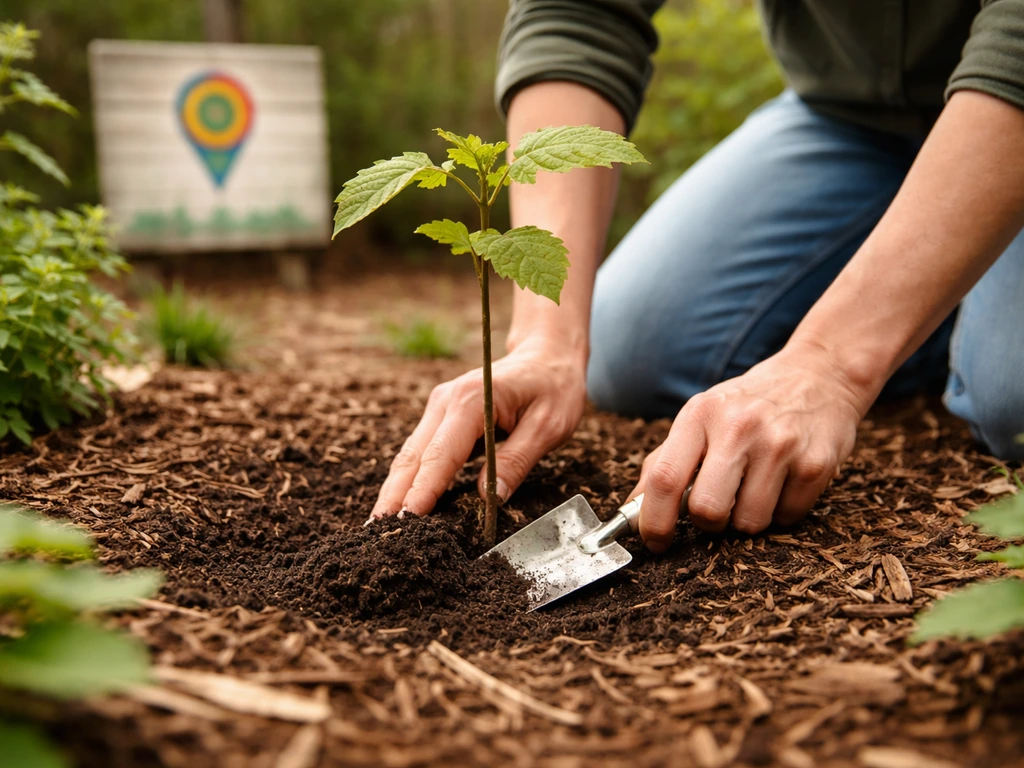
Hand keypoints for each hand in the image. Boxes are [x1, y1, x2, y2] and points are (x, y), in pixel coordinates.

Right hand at [371, 337, 587, 517]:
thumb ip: (517, 460)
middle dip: (394, 495)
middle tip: (376, 532)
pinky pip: (421, 451)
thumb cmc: (553, 388)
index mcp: (472, 401)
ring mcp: (439, 407)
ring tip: (380, 525)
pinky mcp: (441, 417)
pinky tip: (401, 504)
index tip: (406, 520)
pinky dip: (409, 478)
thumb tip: (491, 497)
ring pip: (410, 454)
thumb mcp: (549, 426)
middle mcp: (446, 401)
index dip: (422, 490)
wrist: (546, 356)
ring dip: (395, 489)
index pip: (440, 454)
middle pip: (412, 456)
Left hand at [631, 343, 869, 550]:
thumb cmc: (748, 404)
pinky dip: (781, 512)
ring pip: (749, 523)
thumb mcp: (701, 417)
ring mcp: (780, 446)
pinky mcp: (815, 465)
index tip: (656, 541)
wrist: (820, 375)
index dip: (654, 521)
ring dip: (747, 519)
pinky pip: (786, 519)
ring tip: (754, 486)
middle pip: (707, 510)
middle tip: (717, 508)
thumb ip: (664, 460)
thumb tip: (634, 510)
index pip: (664, 479)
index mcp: (699, 415)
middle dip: (708, 523)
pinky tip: (783, 481)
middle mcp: (739, 427)